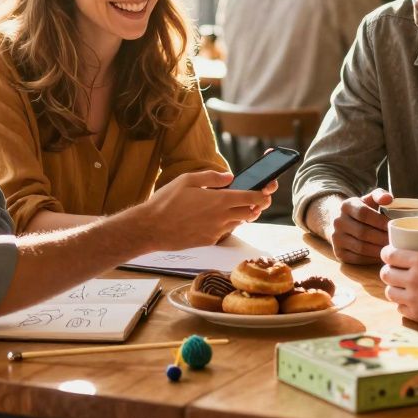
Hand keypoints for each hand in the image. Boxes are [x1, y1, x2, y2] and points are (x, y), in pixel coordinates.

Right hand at [141, 170, 274, 248]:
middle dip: (255, 205)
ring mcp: (215, 231)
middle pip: (250, 212)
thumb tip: (230, 177)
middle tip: (252, 197)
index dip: (263, 194)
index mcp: (219, 200)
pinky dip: (224, 223)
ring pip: (238, 222)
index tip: (267, 190)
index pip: (252, 198)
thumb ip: (212, 177)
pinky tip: (211, 216)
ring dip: (239, 214)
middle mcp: (221, 218)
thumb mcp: (187, 180)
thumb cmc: (166, 202)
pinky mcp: (208, 241)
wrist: (151, 229)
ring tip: (228, 205)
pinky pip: (224, 231)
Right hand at [327, 188, 392, 264]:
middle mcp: (338, 222)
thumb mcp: (369, 199)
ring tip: (392, 249)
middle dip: (382, 238)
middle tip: (397, 241)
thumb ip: (380, 195)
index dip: (380, 221)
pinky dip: (372, 259)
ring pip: (361, 248)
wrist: (342, 223)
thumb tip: (388, 199)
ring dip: (379, 250)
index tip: (394, 225)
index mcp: (346, 206)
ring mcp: (336, 239)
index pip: (363, 214)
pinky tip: (382, 255)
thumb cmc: (363, 211)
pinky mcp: (338, 253)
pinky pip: (358, 259)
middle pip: (363, 232)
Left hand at [379, 236, 417, 331]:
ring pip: (390, 293)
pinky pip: (399, 309)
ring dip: (394, 288)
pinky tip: (409, 302)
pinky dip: (402, 305)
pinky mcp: (417, 316)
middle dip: (388, 271)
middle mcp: (413, 280)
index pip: (390, 255)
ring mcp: (413, 300)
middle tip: (396, 270)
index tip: (390, 254)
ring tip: (401, 287)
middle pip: (386, 274)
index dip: (387, 253)